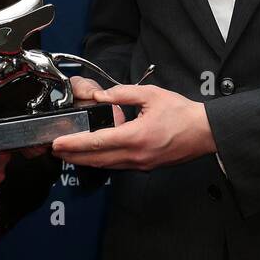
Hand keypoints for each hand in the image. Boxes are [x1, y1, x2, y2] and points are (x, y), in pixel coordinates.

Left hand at [50, 84, 214, 170]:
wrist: (205, 133)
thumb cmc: (182, 114)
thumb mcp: (152, 94)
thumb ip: (123, 94)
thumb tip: (102, 96)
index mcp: (136, 136)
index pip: (97, 142)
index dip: (74, 143)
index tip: (57, 143)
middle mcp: (135, 155)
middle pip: (96, 159)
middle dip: (72, 156)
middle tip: (54, 150)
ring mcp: (140, 164)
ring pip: (105, 165)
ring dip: (84, 161)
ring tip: (67, 154)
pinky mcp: (144, 166)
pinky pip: (116, 165)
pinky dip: (100, 161)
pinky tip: (92, 155)